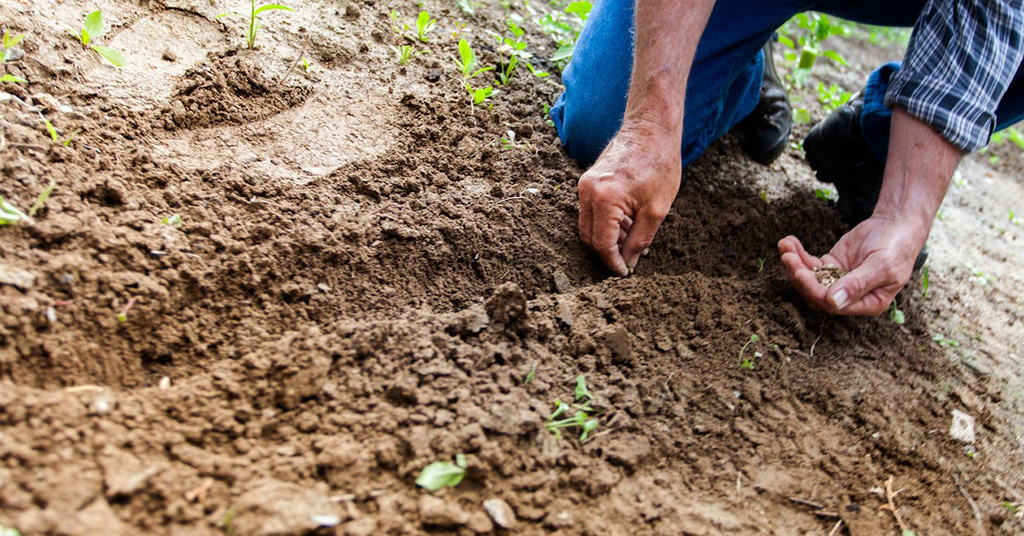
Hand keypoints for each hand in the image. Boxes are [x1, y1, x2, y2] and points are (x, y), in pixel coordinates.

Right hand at [577, 124, 680, 275]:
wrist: (651, 128)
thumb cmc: (659, 164)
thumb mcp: (657, 209)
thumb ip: (640, 240)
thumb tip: (629, 262)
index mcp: (604, 199)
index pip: (602, 244)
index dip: (613, 262)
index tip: (625, 273)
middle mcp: (587, 192)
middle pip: (589, 237)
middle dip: (607, 253)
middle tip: (628, 261)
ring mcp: (585, 185)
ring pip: (588, 225)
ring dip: (607, 238)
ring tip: (632, 240)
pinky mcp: (588, 181)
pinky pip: (591, 211)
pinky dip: (605, 223)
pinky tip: (627, 224)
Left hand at [778, 215, 927, 315]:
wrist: (897, 225)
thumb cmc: (896, 248)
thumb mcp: (881, 266)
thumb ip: (858, 284)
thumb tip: (834, 302)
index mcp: (866, 304)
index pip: (833, 304)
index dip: (814, 290)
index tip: (800, 273)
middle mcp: (850, 297)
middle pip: (816, 293)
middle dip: (799, 275)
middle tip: (787, 256)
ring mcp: (838, 281)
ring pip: (809, 278)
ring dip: (794, 263)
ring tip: (784, 245)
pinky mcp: (831, 265)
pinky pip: (810, 263)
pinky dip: (798, 254)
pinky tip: (788, 241)